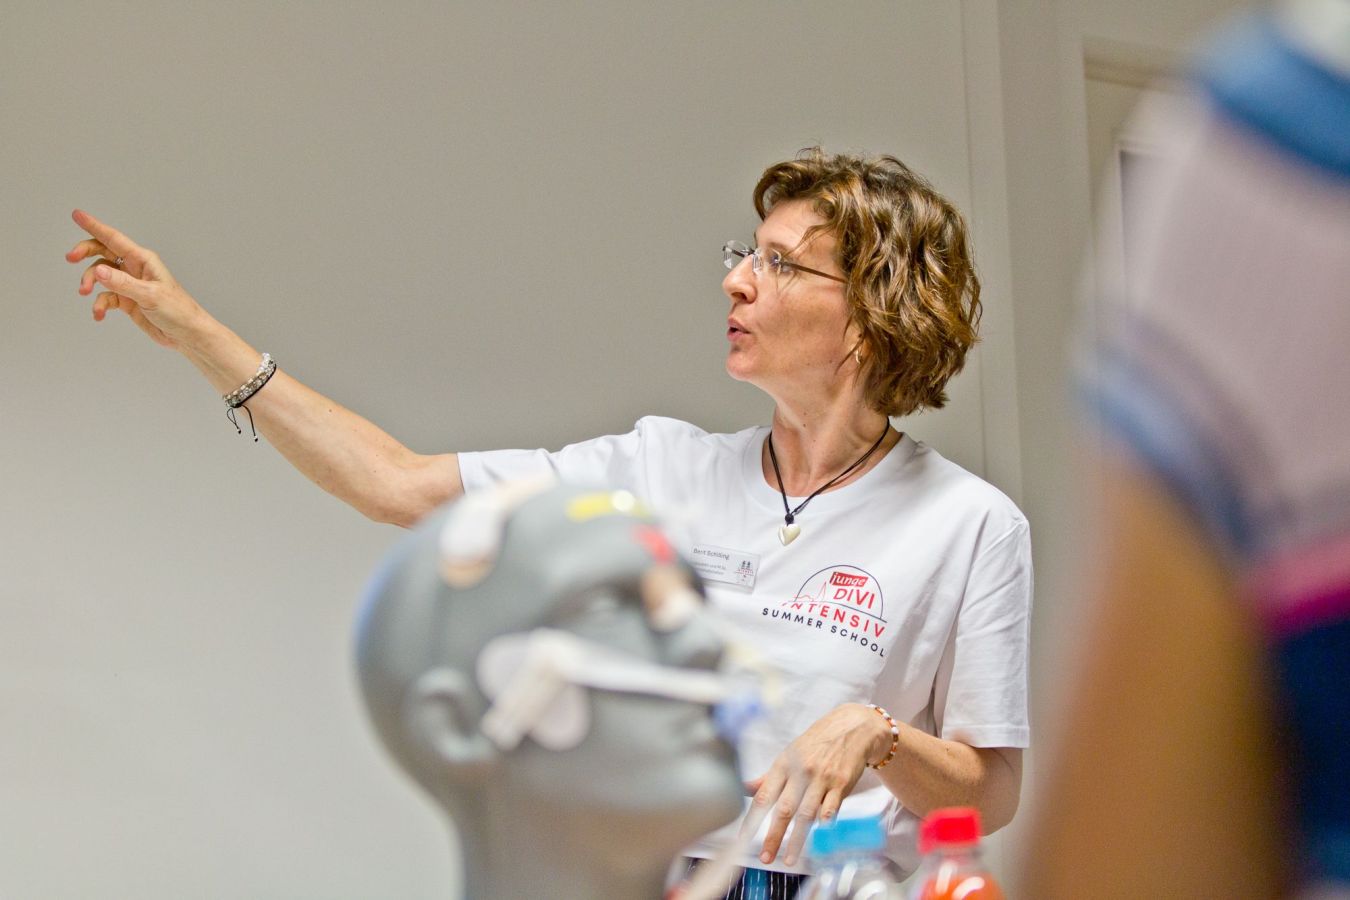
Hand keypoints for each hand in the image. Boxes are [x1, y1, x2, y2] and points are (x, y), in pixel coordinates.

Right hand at [66, 209, 206, 349]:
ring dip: (91, 282)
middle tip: (70, 258)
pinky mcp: (128, 301)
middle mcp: (135, 268)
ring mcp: (130, 284)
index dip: (94, 226)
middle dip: (85, 253)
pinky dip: (99, 304)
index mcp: (143, 260)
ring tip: (85, 292)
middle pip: (103, 252)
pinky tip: (99, 315)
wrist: (187, 335)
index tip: (76, 215)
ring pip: (101, 275)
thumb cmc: (178, 311)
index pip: (114, 239)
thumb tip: (99, 270)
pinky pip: (106, 297)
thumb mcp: (149, 295)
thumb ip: (123, 283)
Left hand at [745, 703, 888, 866]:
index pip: (764, 795)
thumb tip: (743, 788)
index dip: (753, 818)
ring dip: (797, 840)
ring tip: (789, 858)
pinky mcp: (842, 784)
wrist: (853, 728)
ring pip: (807, 814)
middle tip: (765, 857)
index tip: (744, 837)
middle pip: (784, 809)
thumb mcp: (790, 754)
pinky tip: (818, 838)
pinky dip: (823, 824)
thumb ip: (769, 777)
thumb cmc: (817, 743)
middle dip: (773, 836)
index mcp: (784, 764)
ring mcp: (822, 778)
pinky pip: (830, 809)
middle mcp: (801, 771)